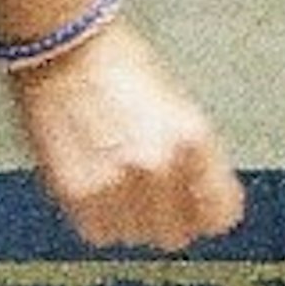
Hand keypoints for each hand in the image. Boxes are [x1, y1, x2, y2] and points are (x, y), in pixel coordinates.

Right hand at [8, 21, 242, 249]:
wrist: (63, 48)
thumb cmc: (118, 65)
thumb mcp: (177, 107)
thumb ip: (193, 160)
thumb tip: (199, 201)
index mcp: (194, 139)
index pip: (220, 215)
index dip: (205, 210)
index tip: (195, 207)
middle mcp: (160, 166)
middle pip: (176, 235)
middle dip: (164, 217)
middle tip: (145, 190)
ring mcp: (118, 183)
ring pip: (134, 237)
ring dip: (127, 217)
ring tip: (113, 175)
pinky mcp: (77, 193)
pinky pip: (97, 233)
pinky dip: (95, 216)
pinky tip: (92, 180)